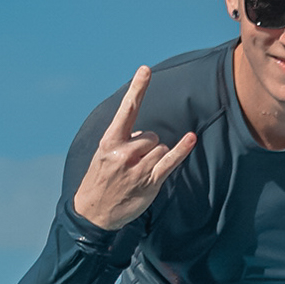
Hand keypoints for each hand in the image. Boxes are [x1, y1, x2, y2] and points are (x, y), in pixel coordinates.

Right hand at [70, 66, 198, 230]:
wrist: (94, 213)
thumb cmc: (100, 180)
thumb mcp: (104, 155)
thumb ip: (124, 141)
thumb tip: (148, 136)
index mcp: (110, 142)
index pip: (127, 110)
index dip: (138, 89)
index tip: (146, 70)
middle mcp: (124, 153)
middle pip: (152, 135)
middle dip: (147, 146)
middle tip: (132, 164)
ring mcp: (137, 168)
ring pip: (161, 148)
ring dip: (155, 158)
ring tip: (138, 173)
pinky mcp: (149, 182)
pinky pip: (170, 161)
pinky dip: (182, 150)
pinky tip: (190, 139)